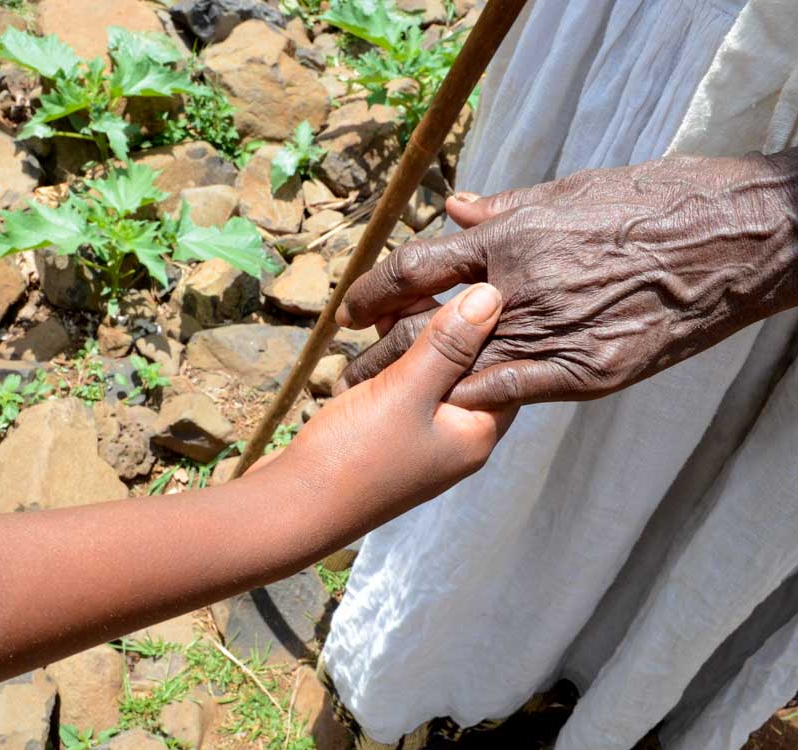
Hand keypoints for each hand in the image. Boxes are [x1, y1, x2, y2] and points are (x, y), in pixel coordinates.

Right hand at [284, 283, 515, 521]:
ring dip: (410, 338)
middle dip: (442, 324)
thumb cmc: (356, 455)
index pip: (505, 364)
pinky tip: (370, 330)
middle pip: (465, 366)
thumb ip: (449, 343)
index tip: (472, 280)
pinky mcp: (390, 437)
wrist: (293, 509)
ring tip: (388, 302)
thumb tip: (492, 295)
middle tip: (418, 288)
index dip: (488, 322)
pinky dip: (389, 360)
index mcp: (477, 431)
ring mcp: (423, 439)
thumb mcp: (407, 390)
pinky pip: (401, 387)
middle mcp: (457, 438)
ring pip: (429, 373)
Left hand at [334, 139, 797, 409]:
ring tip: (376, 408)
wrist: (734, 238)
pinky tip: (449, 419)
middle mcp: (518, 283)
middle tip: (347, 372)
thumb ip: (510, 207)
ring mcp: (552, 329)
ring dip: (414, 388)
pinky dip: (478, 402)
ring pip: (459, 367)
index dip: (377, 290)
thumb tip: (459, 211)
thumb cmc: (657, 201)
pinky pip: (517, 390)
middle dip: (377, 352)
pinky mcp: (589, 369)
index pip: (417, 265)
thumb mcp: (574, 189)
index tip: (353, 310)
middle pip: (423, 326)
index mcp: (511, 235)